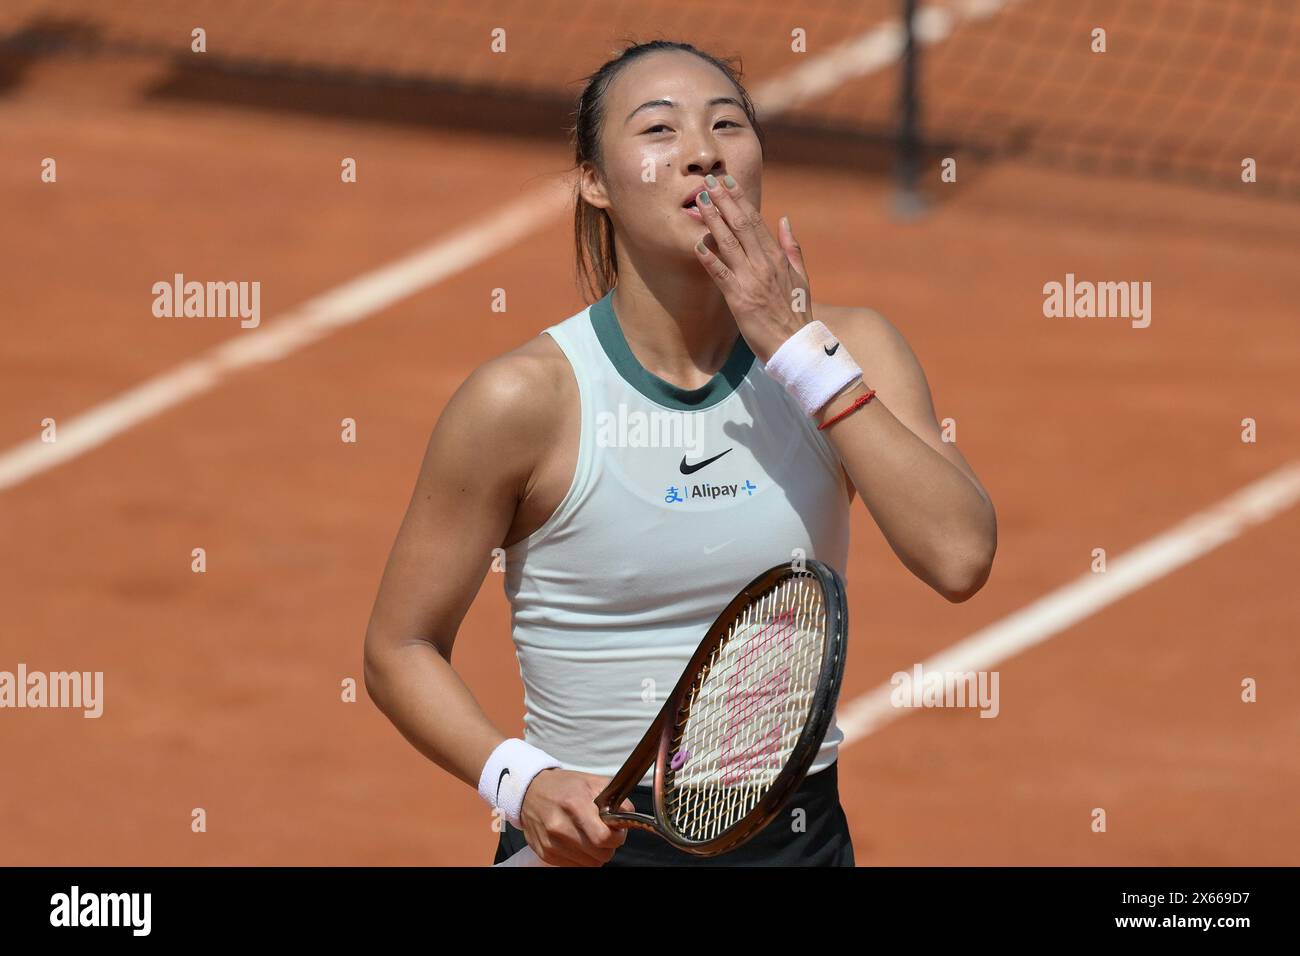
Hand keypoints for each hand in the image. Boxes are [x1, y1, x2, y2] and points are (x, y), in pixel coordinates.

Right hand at [518, 769, 634, 866]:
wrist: (530, 791)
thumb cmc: (564, 786)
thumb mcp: (593, 782)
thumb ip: (616, 799)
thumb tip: (630, 817)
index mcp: (574, 805)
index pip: (604, 838)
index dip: (616, 837)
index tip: (616, 831)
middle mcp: (560, 826)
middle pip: (600, 855)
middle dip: (607, 846)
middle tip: (603, 833)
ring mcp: (551, 842)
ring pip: (590, 864)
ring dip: (594, 853)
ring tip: (588, 835)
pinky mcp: (545, 852)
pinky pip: (575, 866)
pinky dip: (580, 857)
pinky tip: (576, 840)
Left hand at [691, 174, 811, 363]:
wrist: (795, 344)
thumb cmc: (796, 312)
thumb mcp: (800, 276)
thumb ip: (792, 247)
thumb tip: (784, 219)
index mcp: (777, 257)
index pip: (756, 220)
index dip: (740, 200)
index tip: (727, 182)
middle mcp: (764, 263)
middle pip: (741, 225)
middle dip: (724, 201)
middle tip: (709, 181)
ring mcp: (751, 280)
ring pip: (729, 243)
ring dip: (713, 220)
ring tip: (701, 201)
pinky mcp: (739, 299)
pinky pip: (721, 274)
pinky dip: (709, 258)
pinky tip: (698, 243)